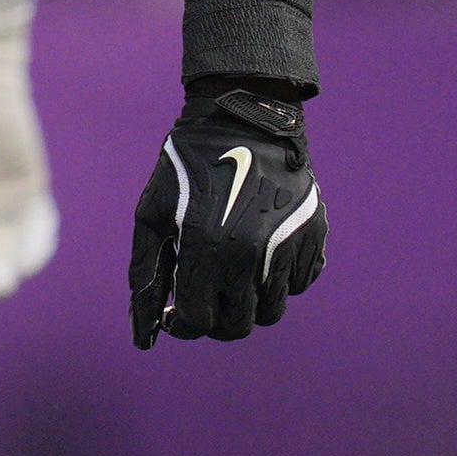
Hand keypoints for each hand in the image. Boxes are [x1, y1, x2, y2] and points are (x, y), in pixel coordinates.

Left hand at [129, 83, 322, 345]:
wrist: (242, 118)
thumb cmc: (188, 168)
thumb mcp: (153, 215)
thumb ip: (146, 276)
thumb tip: (144, 338)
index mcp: (206, 250)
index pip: (198, 322)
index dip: (182, 324)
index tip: (176, 311)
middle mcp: (250, 256)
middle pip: (237, 325)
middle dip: (214, 319)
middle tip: (205, 295)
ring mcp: (286, 248)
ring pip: (270, 311)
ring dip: (248, 303)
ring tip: (231, 271)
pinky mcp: (312, 238)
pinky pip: (297, 284)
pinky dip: (279, 279)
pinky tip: (261, 251)